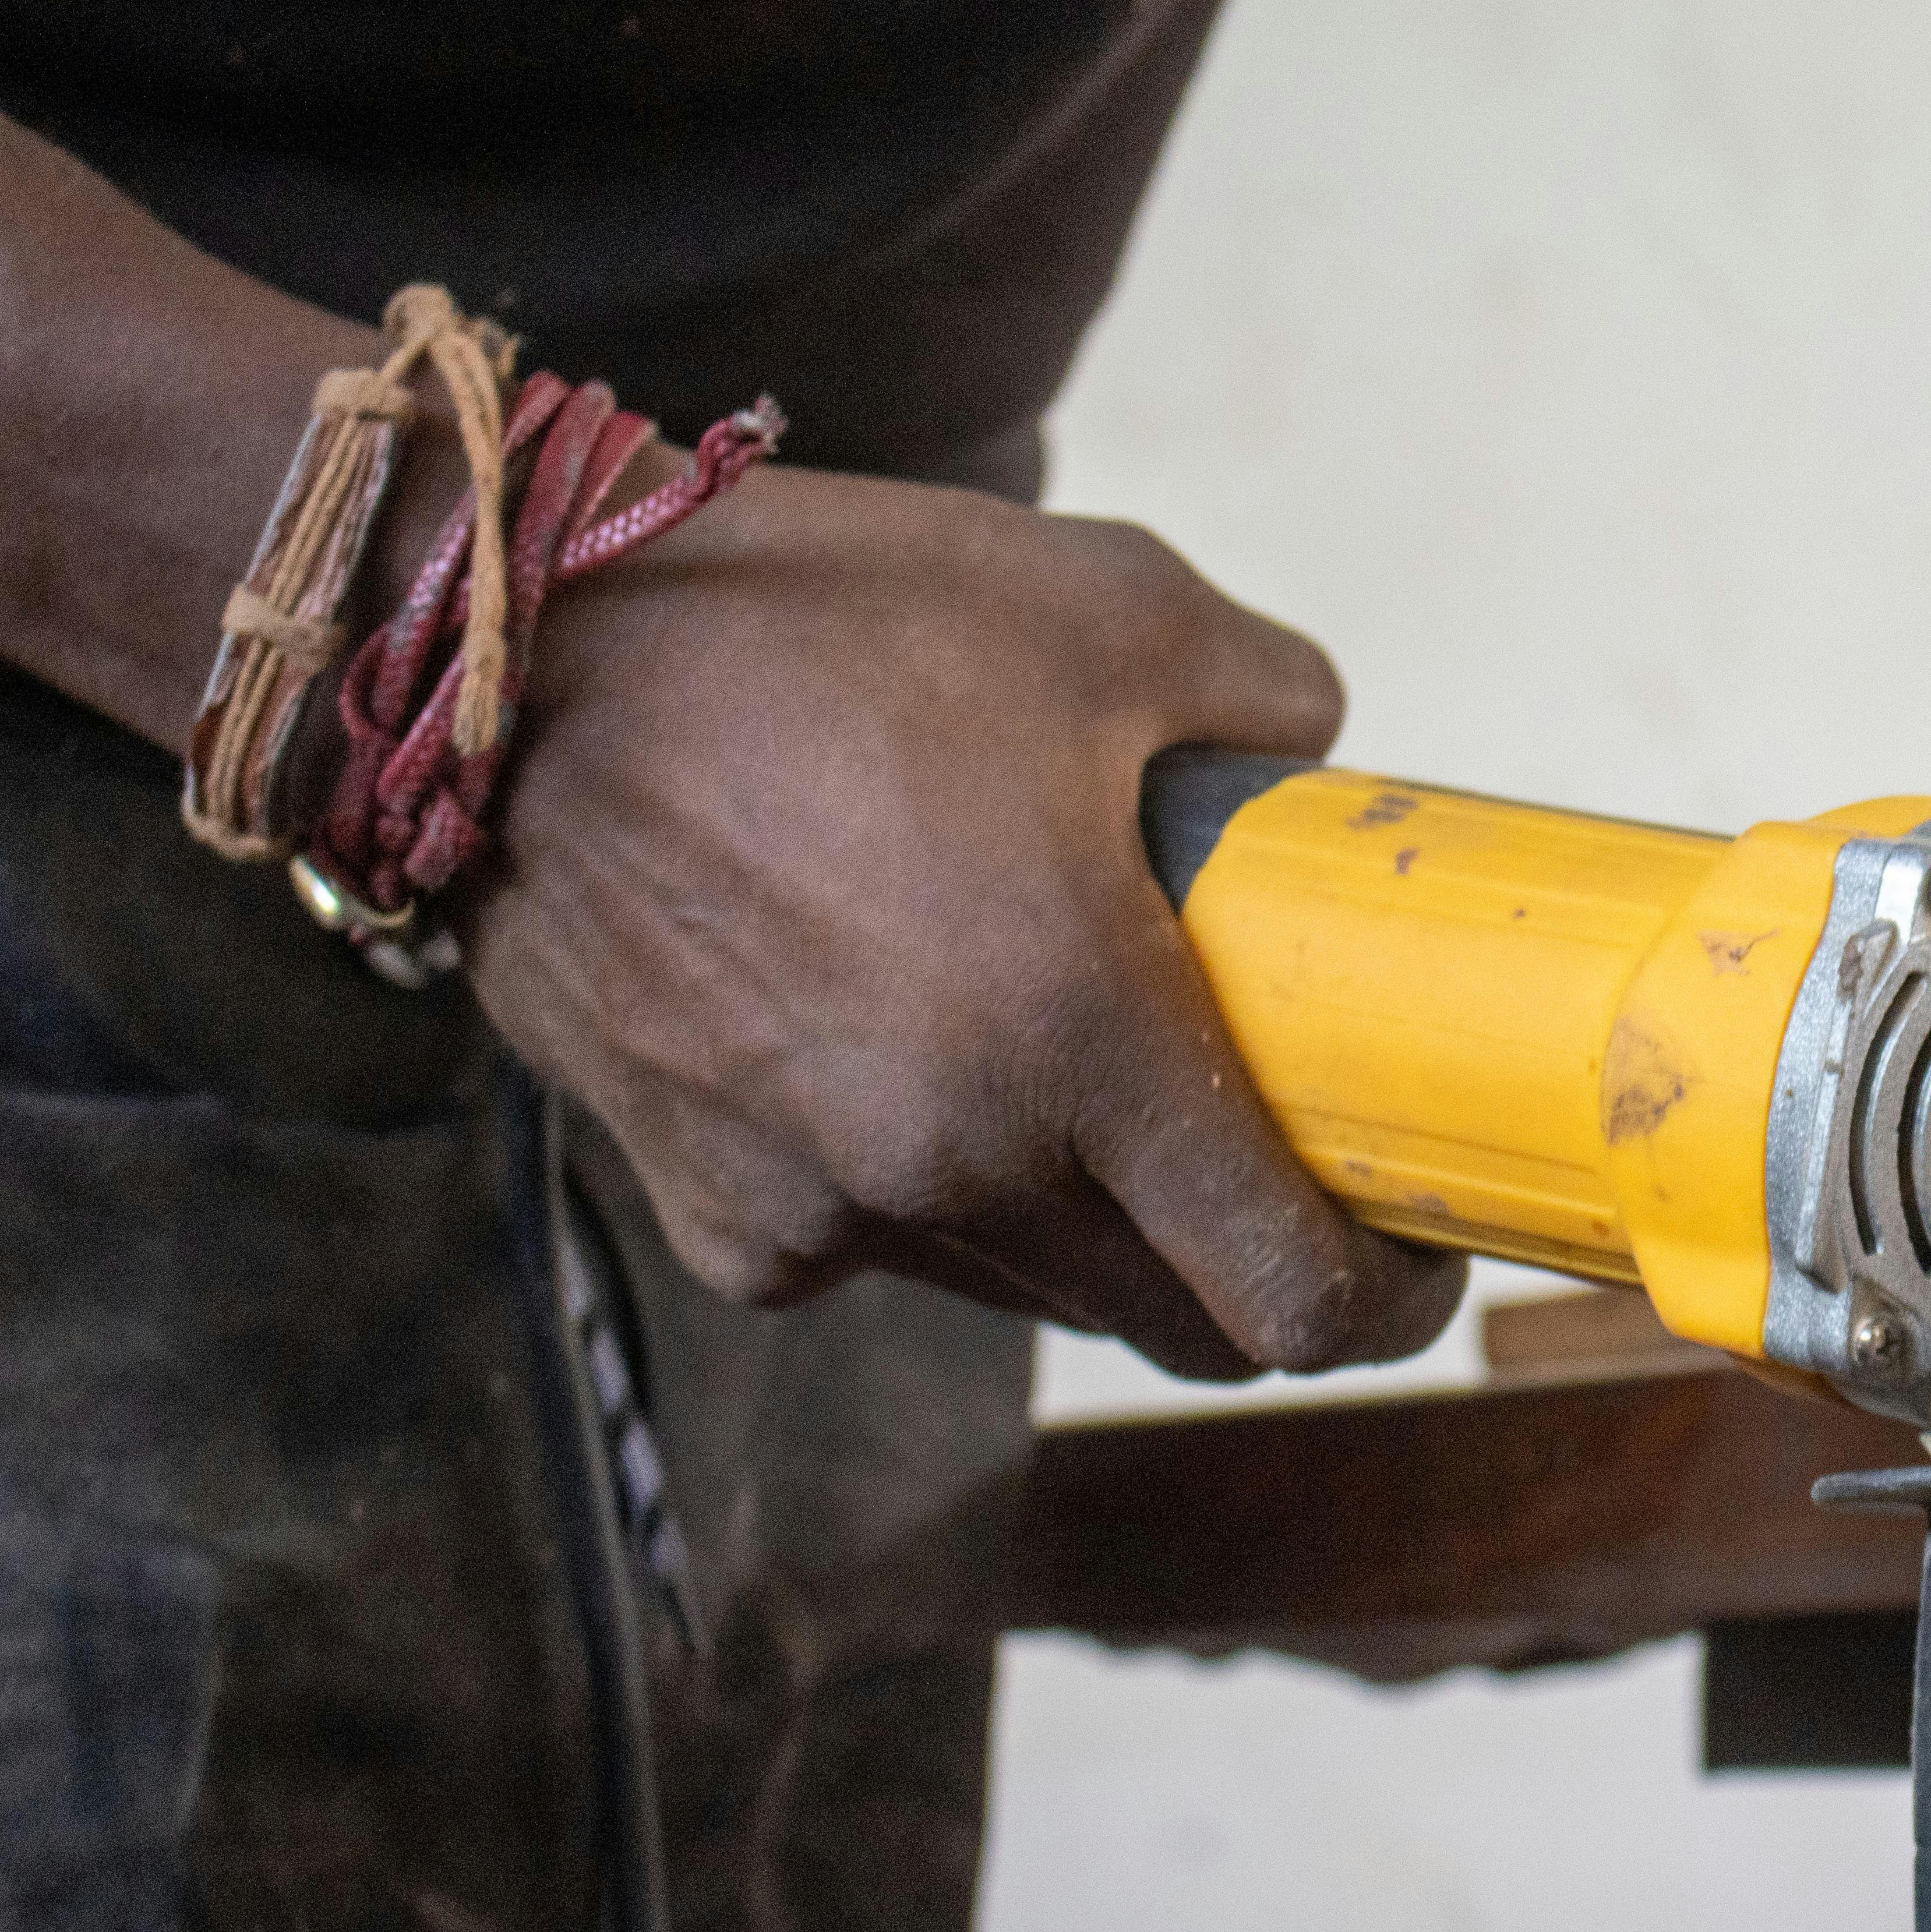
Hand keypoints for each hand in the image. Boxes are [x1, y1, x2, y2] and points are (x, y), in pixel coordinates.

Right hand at [461, 461, 1462, 1378]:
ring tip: (1092, 1076)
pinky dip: (943, 1190)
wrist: (514, 664)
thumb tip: (1327, 759)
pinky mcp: (722, 1213)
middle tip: (1287, 1169)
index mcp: (1077, 1040)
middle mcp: (955, 1165)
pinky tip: (920, 1059)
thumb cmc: (821, 627)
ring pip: (1036, 1287)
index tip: (1415, 1247)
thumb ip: (1269, 694)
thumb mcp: (1110, 607)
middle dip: (1256, 1274)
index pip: (1285, 1295)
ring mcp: (826, 1211)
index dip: (1380, 1302)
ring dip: (1097, 1221)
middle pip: (1176, 1324)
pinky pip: (886, 1248)